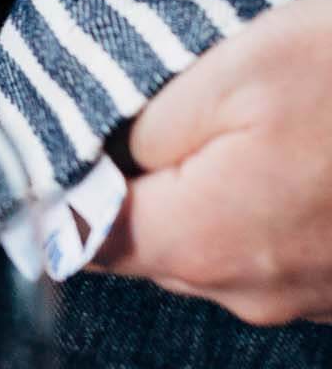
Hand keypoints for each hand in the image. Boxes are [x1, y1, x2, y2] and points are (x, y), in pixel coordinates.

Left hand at [93, 0, 331, 324]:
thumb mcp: (231, 68)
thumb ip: (138, 126)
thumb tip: (98, 159)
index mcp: (199, 243)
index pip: (78, 240)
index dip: (62, 187)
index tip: (68, 138)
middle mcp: (248, 293)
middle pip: (148, 243)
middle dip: (144, 181)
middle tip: (170, 104)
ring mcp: (310, 300)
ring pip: (218, 244)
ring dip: (216, 189)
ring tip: (257, 120)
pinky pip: (281, 246)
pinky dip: (275, 203)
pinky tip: (307, 150)